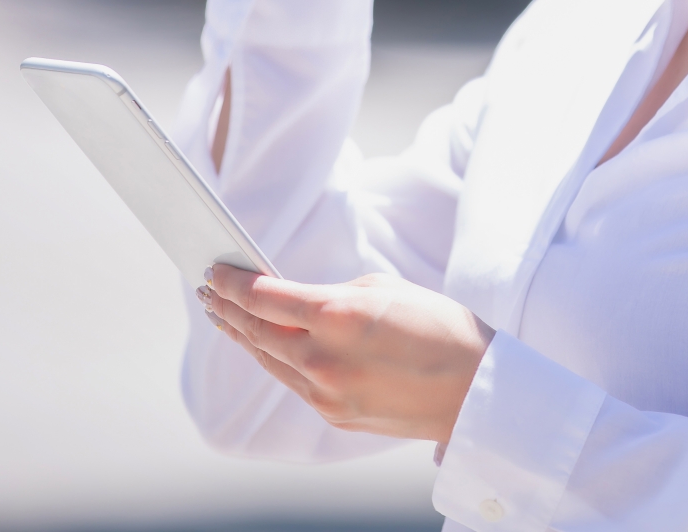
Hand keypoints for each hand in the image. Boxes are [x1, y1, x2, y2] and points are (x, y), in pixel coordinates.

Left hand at [198, 265, 494, 445]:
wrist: (477, 390)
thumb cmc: (441, 328)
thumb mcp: (385, 289)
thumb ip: (334, 294)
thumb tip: (299, 301)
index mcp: (337, 316)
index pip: (264, 297)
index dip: (233, 282)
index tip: (215, 271)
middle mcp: (323, 359)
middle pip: (257, 330)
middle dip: (229, 308)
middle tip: (209, 291)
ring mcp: (327, 394)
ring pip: (270, 360)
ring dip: (245, 335)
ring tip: (226, 317)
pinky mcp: (335, 416)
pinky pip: (295, 383)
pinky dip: (276, 359)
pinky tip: (267, 345)